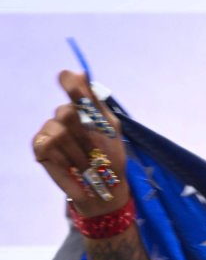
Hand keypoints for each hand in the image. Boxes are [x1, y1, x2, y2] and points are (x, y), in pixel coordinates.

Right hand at [31, 71, 128, 217]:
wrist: (105, 188)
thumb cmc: (111, 159)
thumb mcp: (110, 130)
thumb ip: (95, 103)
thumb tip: (81, 71)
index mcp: (84, 107)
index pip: (71, 83)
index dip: (69, 81)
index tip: (68, 78)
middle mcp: (64, 114)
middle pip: (67, 111)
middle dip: (85, 135)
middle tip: (96, 152)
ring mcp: (50, 129)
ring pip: (60, 132)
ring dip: (79, 154)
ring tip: (88, 166)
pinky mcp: (40, 146)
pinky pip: (48, 148)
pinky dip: (65, 163)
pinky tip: (75, 173)